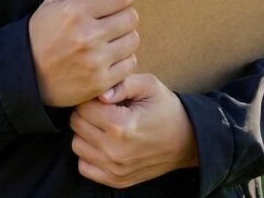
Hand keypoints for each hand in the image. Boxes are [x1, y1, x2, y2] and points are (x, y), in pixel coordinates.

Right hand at [28, 0, 139, 107]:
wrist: (23, 74)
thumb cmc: (41, 32)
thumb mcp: (56, 0)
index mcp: (76, 12)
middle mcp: (88, 36)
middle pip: (131, 18)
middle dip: (124, 15)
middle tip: (112, 19)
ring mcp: (95, 62)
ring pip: (133, 40)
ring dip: (124, 38)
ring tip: (108, 39)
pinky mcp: (100, 83)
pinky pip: (130, 64)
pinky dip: (122, 60)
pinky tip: (107, 57)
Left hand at [69, 74, 198, 187]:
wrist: (186, 141)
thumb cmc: (166, 109)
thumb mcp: (150, 85)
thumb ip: (122, 83)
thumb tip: (99, 93)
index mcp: (122, 125)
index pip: (84, 107)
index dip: (92, 96)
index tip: (105, 95)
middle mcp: (115, 151)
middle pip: (77, 124)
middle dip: (87, 112)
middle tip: (105, 108)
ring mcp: (114, 169)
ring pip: (77, 145)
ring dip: (86, 132)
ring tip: (104, 124)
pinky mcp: (115, 180)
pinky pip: (84, 166)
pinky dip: (89, 153)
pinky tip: (104, 142)